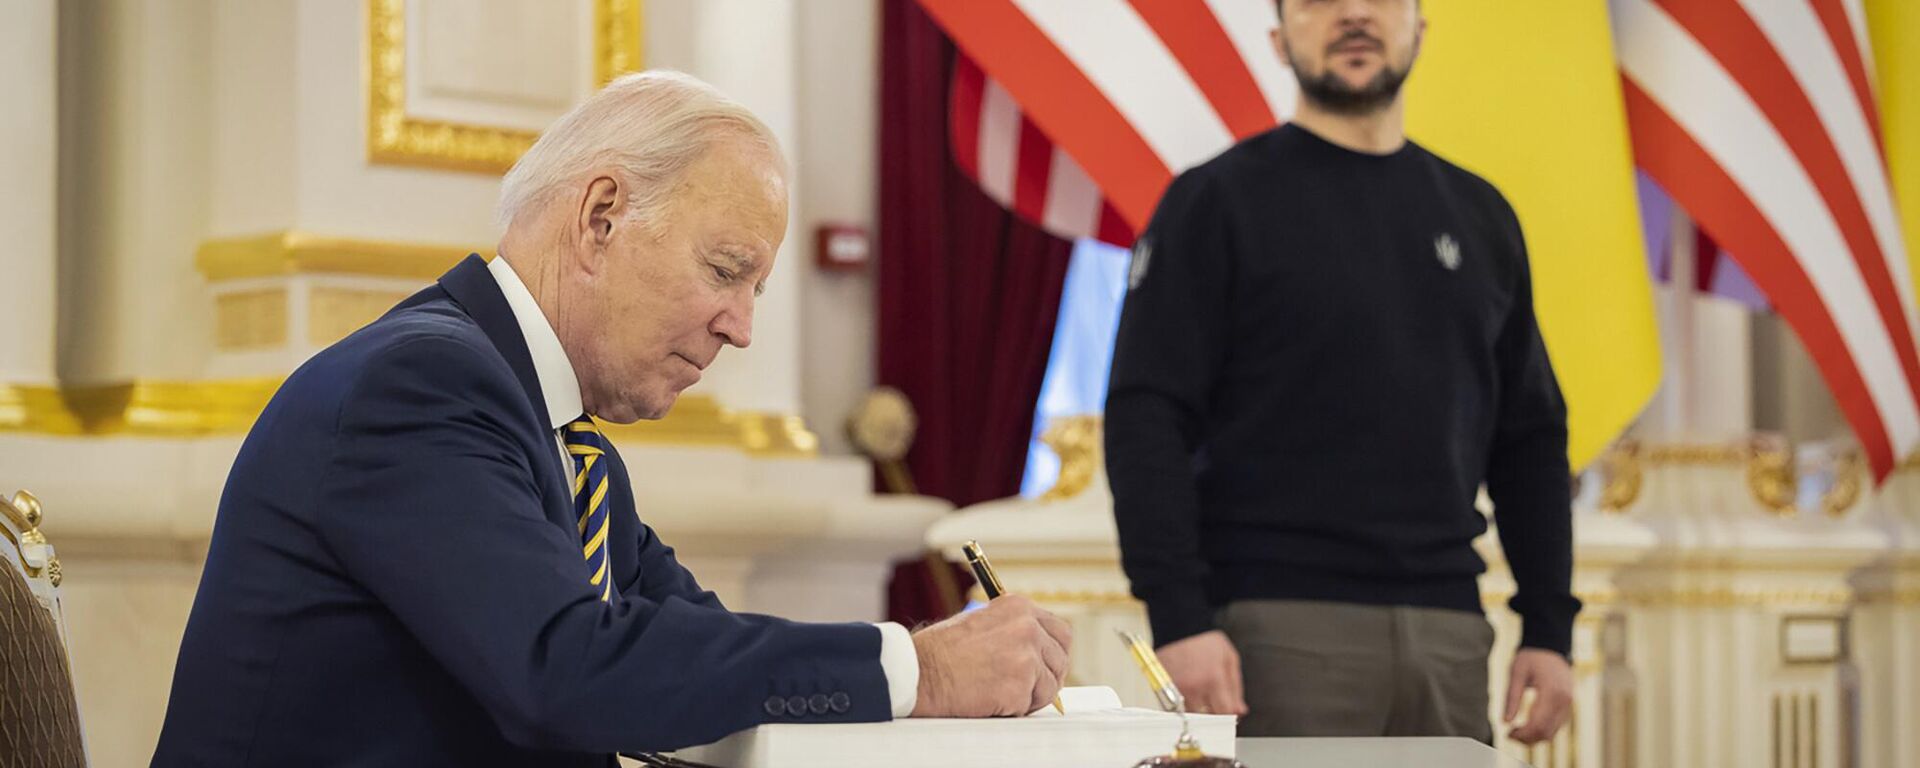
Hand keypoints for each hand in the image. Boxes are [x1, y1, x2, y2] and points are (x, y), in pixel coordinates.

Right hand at [908, 594, 1072, 716]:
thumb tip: (1037, 650)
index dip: (1054, 653)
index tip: (1045, 665)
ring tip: (1001, 694)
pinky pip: (1030, 705)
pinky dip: (1014, 709)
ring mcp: (1025, 657)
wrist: (919, 671)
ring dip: (1030, 696)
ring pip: (1050, 686)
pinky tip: (991, 700)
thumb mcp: (982, 622)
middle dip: (1048, 677)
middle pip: (1061, 660)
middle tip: (1029, 688)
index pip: (1060, 632)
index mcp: (1019, 608)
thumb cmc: (940, 651)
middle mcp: (1027, 628)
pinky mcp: (1019, 686)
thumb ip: (1013, 630)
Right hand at [1156, 630, 1246, 715]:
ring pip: (1190, 715)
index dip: (1229, 716)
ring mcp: (1176, 689)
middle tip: (1215, 704)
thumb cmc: (1204, 641)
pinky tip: (1187, 692)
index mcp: (1213, 680)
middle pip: (1206, 718)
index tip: (1229, 713)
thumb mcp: (1229, 659)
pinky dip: (1182, 705)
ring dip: (1197, 710)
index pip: (1224, 713)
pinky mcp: (1163, 688)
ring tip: (1200, 694)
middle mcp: (1193, 687)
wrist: (1178, 628)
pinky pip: (1175, 707)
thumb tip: (1240, 710)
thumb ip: (1236, 687)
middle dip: (1213, 714)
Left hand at [1504, 648, 1573, 743]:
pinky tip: (1528, 726)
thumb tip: (1505, 721)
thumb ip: (1511, 698)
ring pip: (1552, 732)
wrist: (1550, 647)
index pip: (1538, 723)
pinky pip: (1556, 726)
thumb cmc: (1532, 658)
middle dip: (1527, 738)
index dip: (1522, 733)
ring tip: (1516, 732)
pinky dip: (1542, 731)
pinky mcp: (1568, 707)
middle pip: (1546, 732)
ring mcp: (1569, 705)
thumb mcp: (1516, 673)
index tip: (1507, 733)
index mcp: (1552, 691)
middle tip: (1510, 735)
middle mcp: (1564, 701)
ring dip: (1534, 737)